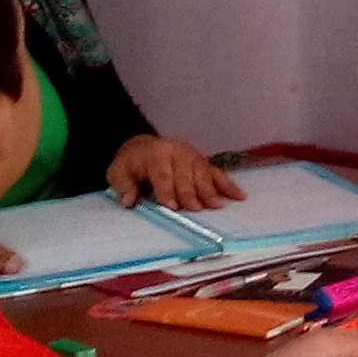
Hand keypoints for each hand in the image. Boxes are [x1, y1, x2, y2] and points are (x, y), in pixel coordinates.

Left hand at [108, 134, 237, 209]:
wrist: (143, 148)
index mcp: (154, 154)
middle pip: (186, 173)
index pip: (162, 173)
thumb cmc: (131, 166)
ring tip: (217, 206)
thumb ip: (123, 186)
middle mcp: (176, 152)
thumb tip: (129, 201)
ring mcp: (192, 155)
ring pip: (203, 173)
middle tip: (197, 209)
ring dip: (210, 190)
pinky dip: (228, 184)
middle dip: (191, 192)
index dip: (167, 190)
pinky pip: (217, 172)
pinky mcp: (203, 161)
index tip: (172, 206)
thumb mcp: (118, 173)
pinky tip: (239, 196)